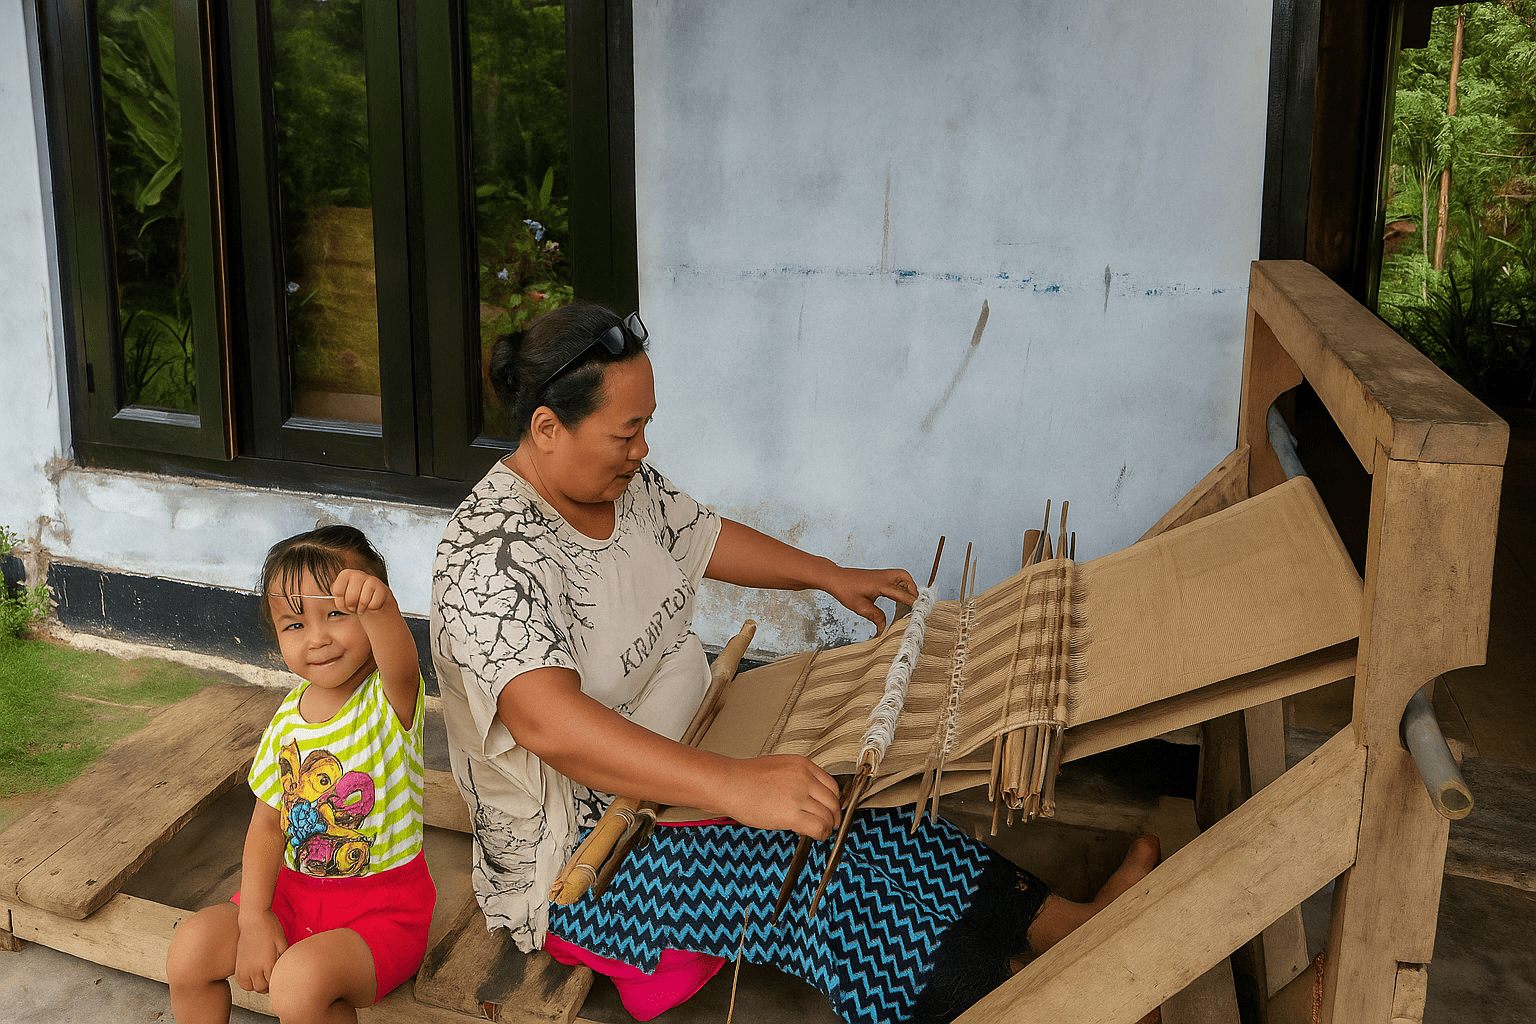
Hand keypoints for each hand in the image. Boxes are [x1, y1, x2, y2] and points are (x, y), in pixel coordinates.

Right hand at [234, 908, 287, 992]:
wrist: (254, 919)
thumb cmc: (270, 928)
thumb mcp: (283, 943)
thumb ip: (284, 959)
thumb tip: (286, 970)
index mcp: (268, 963)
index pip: (273, 983)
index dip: (278, 981)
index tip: (280, 977)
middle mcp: (254, 968)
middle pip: (262, 988)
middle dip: (268, 986)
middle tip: (273, 978)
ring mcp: (244, 967)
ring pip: (250, 988)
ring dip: (257, 986)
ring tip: (263, 977)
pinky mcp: (237, 965)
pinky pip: (241, 983)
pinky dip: (247, 983)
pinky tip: (253, 976)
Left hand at [330, 568, 395, 615]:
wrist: (372, 598)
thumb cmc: (354, 597)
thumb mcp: (341, 595)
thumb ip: (334, 593)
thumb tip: (327, 595)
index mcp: (346, 574)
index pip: (337, 591)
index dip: (339, 602)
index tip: (343, 603)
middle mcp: (358, 574)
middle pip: (350, 598)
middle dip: (351, 607)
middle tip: (352, 608)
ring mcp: (371, 580)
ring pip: (363, 601)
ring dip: (361, 609)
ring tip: (361, 607)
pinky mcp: (382, 588)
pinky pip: (374, 605)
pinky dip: (371, 609)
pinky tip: (370, 605)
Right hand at [718, 755, 840, 838]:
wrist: (729, 783)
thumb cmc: (745, 777)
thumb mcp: (779, 767)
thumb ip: (797, 778)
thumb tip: (808, 794)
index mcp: (802, 765)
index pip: (831, 785)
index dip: (833, 800)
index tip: (830, 808)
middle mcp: (804, 778)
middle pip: (833, 801)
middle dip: (834, 815)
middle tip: (830, 822)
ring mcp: (799, 795)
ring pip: (827, 815)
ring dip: (827, 826)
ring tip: (821, 831)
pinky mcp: (792, 813)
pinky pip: (818, 827)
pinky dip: (821, 834)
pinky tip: (817, 835)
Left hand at [823, 566, 918, 632]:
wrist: (835, 578)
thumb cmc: (845, 590)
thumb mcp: (860, 607)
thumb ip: (875, 617)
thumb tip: (884, 629)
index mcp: (880, 585)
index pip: (901, 594)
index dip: (912, 603)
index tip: (919, 611)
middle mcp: (883, 577)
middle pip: (906, 578)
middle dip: (913, 590)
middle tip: (914, 604)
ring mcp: (881, 575)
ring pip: (902, 575)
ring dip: (908, 586)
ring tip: (908, 600)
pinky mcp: (878, 576)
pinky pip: (895, 577)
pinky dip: (901, 585)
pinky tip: (897, 596)